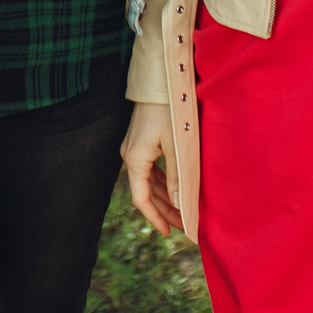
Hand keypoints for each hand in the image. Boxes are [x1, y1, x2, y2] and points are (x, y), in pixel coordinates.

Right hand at [120, 101, 182, 236]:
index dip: (155, 217)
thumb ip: (177, 176)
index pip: (141, 198)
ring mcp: (133, 147)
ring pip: (148, 181)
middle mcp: (130, 155)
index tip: (168, 232)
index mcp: (135, 159)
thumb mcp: (176, 146)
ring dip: (163, 196)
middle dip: (164, 210)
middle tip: (182, 225)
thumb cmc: (169, 110)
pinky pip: (149, 168)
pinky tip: (173, 189)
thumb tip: (179, 205)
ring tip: (181, 210)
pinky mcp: (140, 140)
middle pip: (145, 192)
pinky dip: (161, 182)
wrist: (159, 80)